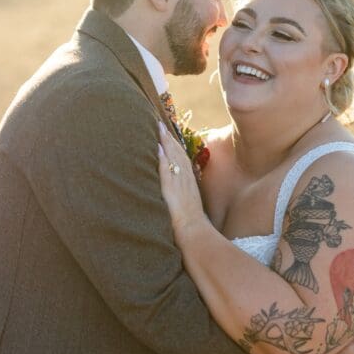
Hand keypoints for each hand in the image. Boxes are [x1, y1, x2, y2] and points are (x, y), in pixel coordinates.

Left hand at [157, 123, 206, 242]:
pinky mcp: (172, 191)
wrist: (194, 231)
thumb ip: (181, 191)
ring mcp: (180, 183)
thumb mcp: (187, 201)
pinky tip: (159, 148)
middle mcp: (185, 178)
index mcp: (188, 180)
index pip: (181, 156)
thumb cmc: (190, 221)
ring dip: (166, 142)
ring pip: (173, 158)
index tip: (166, 131)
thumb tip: (175, 186)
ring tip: (158, 127)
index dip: (174, 143)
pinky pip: (168, 172)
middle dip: (169, 137)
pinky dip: (164, 159)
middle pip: (177, 152)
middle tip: (159, 122)